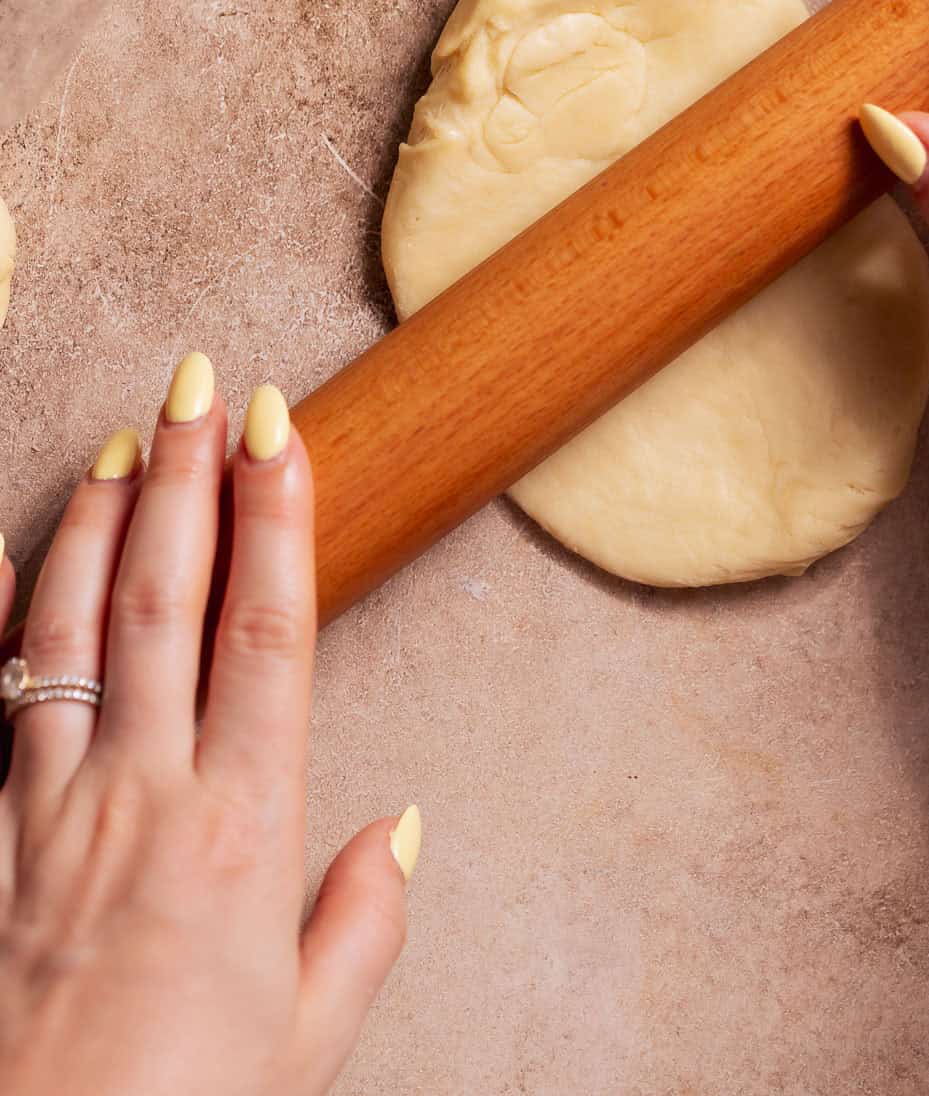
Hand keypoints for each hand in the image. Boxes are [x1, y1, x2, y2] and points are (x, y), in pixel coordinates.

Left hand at [0, 361, 419, 1095]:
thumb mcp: (305, 1044)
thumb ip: (361, 926)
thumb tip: (403, 827)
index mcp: (243, 833)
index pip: (268, 632)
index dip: (277, 519)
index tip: (281, 432)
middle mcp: (143, 796)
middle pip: (169, 598)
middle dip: (187, 476)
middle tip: (201, 384)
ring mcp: (44, 811)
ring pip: (71, 627)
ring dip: (99, 521)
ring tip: (123, 438)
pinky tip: (1, 556)